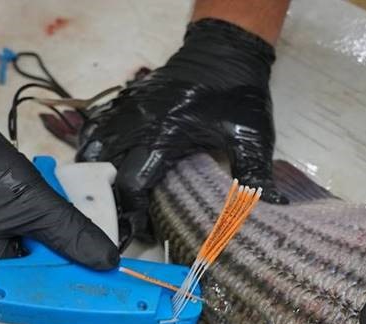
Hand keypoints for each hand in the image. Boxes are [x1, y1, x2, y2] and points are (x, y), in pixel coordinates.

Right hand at [0, 98, 118, 287]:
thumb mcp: (29, 198)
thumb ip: (70, 233)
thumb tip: (107, 262)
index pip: (36, 288)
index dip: (68, 271)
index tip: (93, 250)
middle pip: (26, 270)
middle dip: (50, 239)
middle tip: (53, 203)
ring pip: (16, 249)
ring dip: (35, 223)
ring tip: (28, 189)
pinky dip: (17, 216)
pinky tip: (13, 190)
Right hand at [76, 18, 284, 247]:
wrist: (225, 49)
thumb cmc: (238, 94)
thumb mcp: (251, 136)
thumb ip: (256, 176)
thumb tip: (271, 211)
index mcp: (166, 134)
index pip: (135, 182)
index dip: (136, 213)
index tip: (145, 231)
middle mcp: (139, 122)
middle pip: (106, 168)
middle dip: (112, 199)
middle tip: (125, 221)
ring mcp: (129, 108)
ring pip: (94, 145)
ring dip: (97, 174)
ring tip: (107, 198)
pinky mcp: (128, 101)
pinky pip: (98, 127)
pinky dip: (96, 148)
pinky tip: (104, 165)